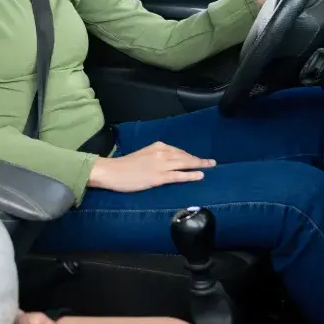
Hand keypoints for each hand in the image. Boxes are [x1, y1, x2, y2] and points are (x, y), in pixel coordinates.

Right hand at [88, 142, 215, 191]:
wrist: (112, 171)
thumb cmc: (124, 166)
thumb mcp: (142, 156)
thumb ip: (155, 157)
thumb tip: (166, 163)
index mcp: (157, 146)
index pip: (178, 151)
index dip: (189, 156)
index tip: (196, 159)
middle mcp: (161, 153)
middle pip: (184, 156)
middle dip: (198, 159)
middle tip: (211, 162)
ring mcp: (161, 165)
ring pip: (185, 163)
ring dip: (199, 165)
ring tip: (210, 167)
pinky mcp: (159, 177)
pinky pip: (179, 175)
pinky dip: (191, 174)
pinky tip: (200, 175)